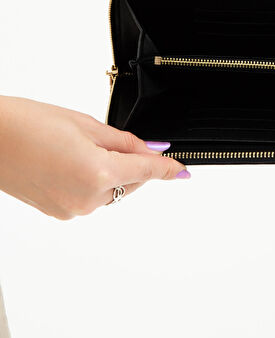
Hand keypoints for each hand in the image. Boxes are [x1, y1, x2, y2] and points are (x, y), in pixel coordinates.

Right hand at [0, 96, 188, 219]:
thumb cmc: (28, 124)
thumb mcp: (86, 125)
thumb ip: (124, 142)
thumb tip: (150, 149)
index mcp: (99, 173)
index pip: (147, 172)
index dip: (168, 169)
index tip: (182, 170)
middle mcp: (87, 199)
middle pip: (131, 183)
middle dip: (131, 163)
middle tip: (111, 140)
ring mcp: (71, 209)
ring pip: (110, 192)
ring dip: (110, 173)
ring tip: (80, 146)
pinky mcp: (58, 213)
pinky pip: (89, 198)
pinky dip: (90, 182)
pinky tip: (71, 161)